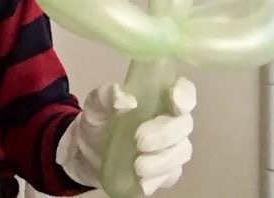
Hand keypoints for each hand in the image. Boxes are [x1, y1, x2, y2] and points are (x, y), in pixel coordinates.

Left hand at [57, 77, 195, 195]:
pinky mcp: (166, 171)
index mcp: (157, 97)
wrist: (89, 150)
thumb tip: (127, 101)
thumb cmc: (100, 118)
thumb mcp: (96, 102)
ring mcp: (171, 147)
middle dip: (166, 133)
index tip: (174, 102)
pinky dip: (158, 179)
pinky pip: (171, 175)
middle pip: (184, 124)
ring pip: (182, 151)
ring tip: (138, 166)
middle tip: (139, 140)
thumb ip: (108, 95)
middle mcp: (170, 120)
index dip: (185, 95)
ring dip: (163, 160)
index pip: (184, 90)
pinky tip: (143, 183)